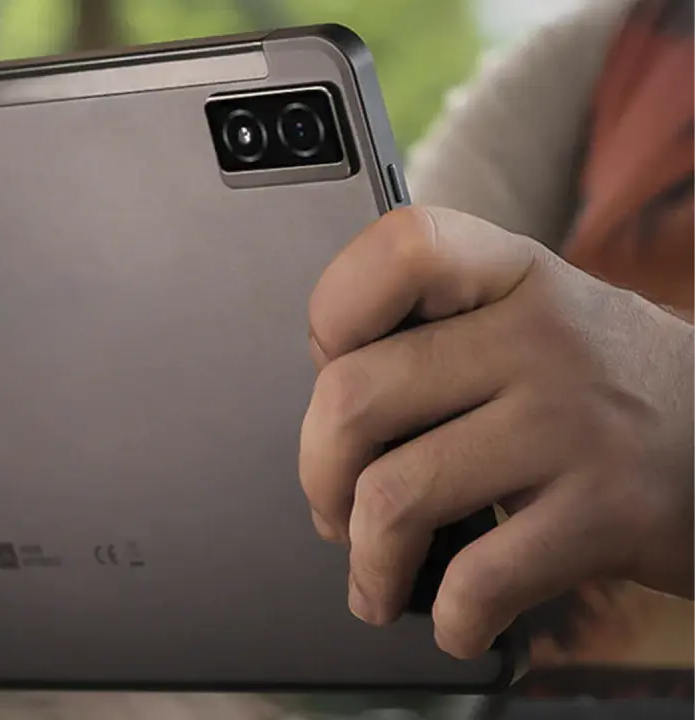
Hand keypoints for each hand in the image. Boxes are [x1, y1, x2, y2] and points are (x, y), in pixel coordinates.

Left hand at [300, 206, 693, 658]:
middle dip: (319, 475)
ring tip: (377, 581)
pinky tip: (458, 620)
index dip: (335, 314)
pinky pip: (479, 578)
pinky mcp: (609, 514)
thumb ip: (443, 339)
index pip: (398, 250)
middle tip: (333, 510)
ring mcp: (576, 424)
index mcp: (514, 275)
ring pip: (395, 497)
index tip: (333, 367)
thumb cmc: (610, 391)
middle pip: (355, 397)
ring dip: (369, 561)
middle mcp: (544, 336)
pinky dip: (452, 618)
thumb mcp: (540, 322)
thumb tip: (326, 421)